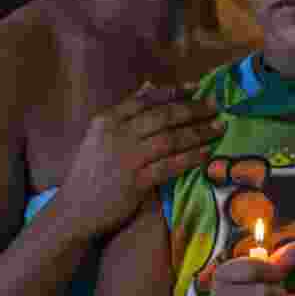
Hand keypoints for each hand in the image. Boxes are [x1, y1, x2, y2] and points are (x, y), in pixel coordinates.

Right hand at [59, 83, 225, 240]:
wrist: (74, 210)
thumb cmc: (91, 172)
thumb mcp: (101, 134)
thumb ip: (126, 111)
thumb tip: (150, 85)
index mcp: (107, 119)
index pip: (147, 99)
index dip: (175, 92)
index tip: (198, 87)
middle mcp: (116, 133)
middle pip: (163, 116)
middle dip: (193, 110)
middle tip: (216, 107)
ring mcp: (126, 157)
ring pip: (171, 138)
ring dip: (199, 132)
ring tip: (219, 128)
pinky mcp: (136, 181)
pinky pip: (170, 165)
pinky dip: (191, 157)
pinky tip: (207, 153)